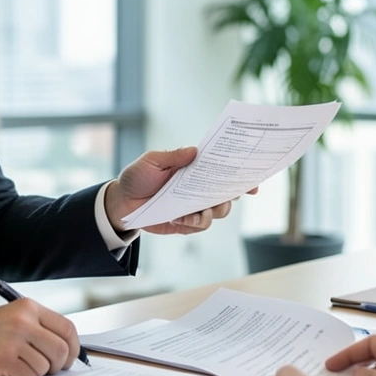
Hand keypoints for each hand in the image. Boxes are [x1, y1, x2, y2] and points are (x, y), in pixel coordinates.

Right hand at [0, 299, 79, 375]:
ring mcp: (14, 340)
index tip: (70, 358)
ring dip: (38, 372)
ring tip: (23, 365)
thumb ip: (40, 327)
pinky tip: (11, 369)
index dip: (74, 347)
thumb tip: (68, 350)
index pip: (67, 328)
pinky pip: (30, 375)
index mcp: (29, 308)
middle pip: (61, 349)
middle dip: (59, 365)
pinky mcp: (4, 359)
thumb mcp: (14, 316)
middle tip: (51, 369)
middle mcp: (24, 321)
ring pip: (46, 366)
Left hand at [104, 147, 247, 234]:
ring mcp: (194, 207)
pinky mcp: (186, 223)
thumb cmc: (137, 177)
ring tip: (197, 210)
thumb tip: (194, 150)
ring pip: (218, 212)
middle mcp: (199, 188)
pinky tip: (180, 218)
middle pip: (227, 193)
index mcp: (194, 169)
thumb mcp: (151, 162)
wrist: (121, 204)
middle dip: (232, 195)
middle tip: (228, 195)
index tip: (254, 180)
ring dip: (212, 211)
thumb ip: (173, 157)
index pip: (222, 169)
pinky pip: (201, 225)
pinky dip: (194, 222)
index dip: (241, 175)